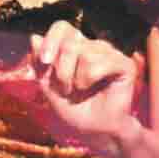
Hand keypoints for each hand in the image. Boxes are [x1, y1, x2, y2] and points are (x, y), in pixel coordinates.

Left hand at [29, 20, 142, 157]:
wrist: (94, 130)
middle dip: (60, 70)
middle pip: (69, 43)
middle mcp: (93, 46)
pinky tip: (92, 87)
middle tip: (65, 88)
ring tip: (79, 90)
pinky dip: (88, 79)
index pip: (63, 27)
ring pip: (82, 53)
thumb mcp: (47, 85)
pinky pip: (98, 63)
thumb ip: (39, 63)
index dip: (51, 40)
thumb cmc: (73, 108)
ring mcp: (110, 53)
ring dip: (74, 78)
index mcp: (76, 46)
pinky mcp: (125, 64)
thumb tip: (33, 37)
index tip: (44, 61)